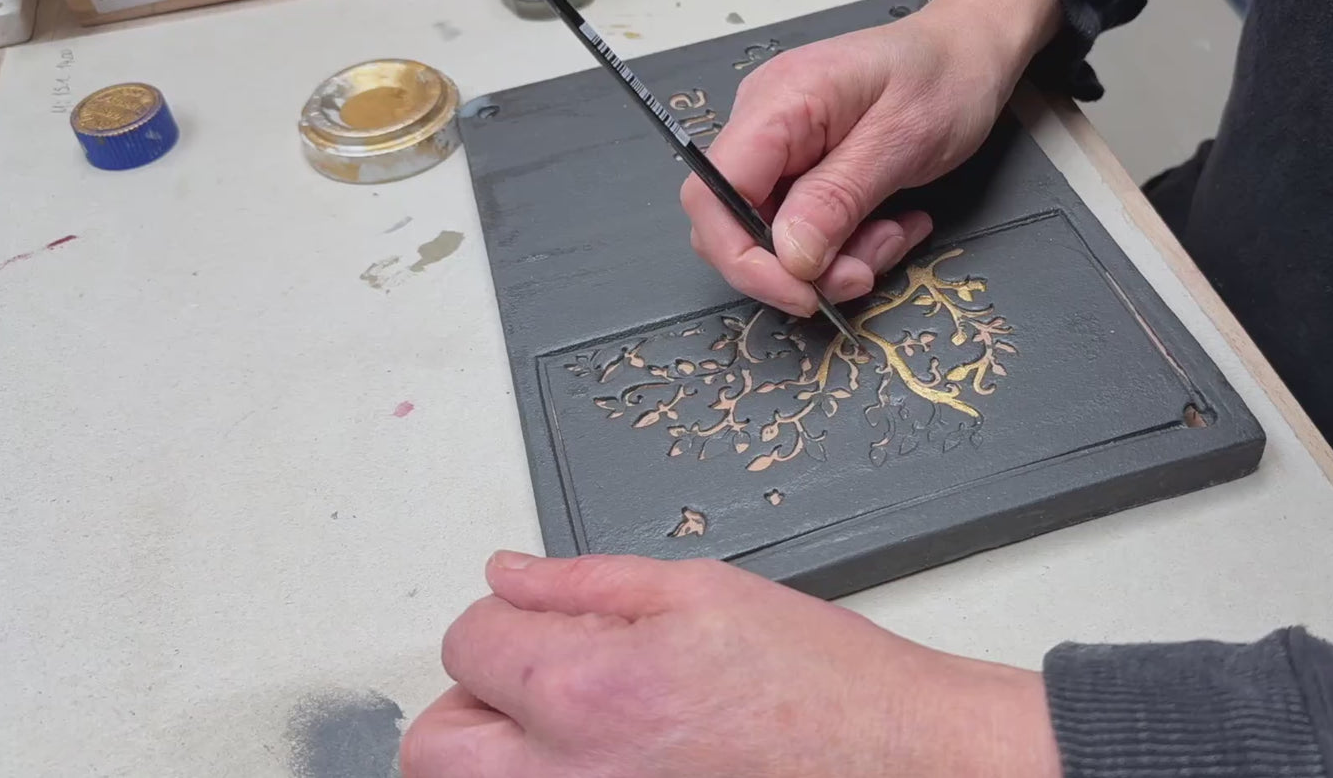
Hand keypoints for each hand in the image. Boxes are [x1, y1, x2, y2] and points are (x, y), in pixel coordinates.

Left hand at [402, 552, 1059, 777]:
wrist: (896, 761)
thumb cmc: (821, 684)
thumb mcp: (701, 591)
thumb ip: (585, 582)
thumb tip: (509, 575)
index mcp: (586, 689)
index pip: (467, 643)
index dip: (503, 618)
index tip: (539, 621)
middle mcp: (571, 775)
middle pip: (436, 746)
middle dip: (470, 700)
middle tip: (531, 682)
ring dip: (501, 752)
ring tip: (572, 727)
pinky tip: (611, 759)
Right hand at [681, 0, 1060, 314]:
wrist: (969, 51)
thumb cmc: (944, 76)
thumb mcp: (901, 141)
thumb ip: (838, 198)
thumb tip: (788, 256)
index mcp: (778, 103)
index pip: (713, 194)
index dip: (742, 257)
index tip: (801, 293)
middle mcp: (764, 124)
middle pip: (736, 224)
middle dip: (799, 266)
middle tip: (863, 272)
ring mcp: (780, 147)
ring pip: (776, 237)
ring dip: (837, 257)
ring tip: (894, 235)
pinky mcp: (802, 167)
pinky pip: (805, 227)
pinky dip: (848, 243)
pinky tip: (891, 224)